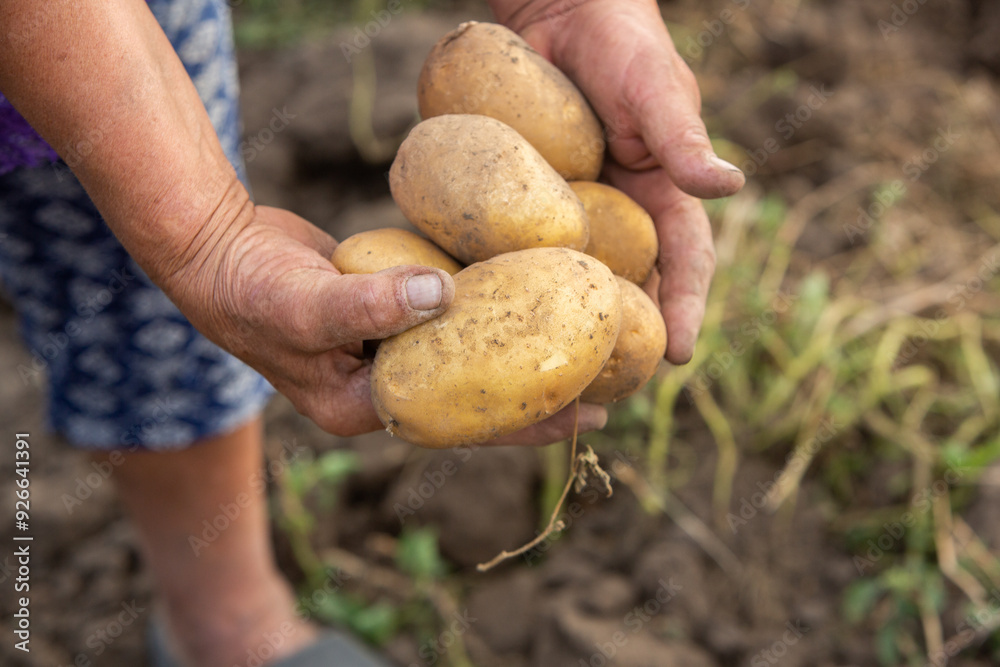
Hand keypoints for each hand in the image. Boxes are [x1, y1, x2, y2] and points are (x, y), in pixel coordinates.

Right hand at [168, 205, 606, 442]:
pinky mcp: (391, 311)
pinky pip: (449, 317)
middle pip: (475, 400)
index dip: (527, 421)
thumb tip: (447, 294)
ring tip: (581, 340)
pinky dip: (487, 308)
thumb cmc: (249, 289)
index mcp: (368, 407)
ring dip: (516, 350)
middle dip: (537, 394)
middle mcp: (384, 386)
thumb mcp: (304, 304)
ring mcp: (386, 350)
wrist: (216, 253)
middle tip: (609, 384)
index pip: (462, 425)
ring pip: (467, 357)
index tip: (591, 412)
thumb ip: (371, 304)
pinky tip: (526, 292)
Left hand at [500, 0, 745, 362]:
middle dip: (623, 338)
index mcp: (662, 193)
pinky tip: (483, 309)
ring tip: (547, 373)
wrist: (555, 6)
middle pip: (625, 287)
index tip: (680, 357)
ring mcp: (567, 210)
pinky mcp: (521, 198)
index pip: (684, 261)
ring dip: (559, 325)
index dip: (686, 308)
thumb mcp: (653, 86)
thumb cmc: (618, 38)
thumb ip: (681, 135)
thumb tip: (728, 186)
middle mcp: (617, 212)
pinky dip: (503, 277)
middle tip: (612, 389)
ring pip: (566, 279)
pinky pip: (512, 243)